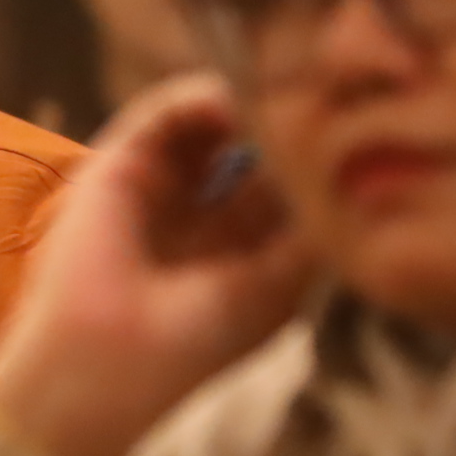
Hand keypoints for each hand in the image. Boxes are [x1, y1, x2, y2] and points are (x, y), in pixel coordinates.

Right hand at [0, 74, 314, 455]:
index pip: (285, 189)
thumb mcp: (278, 288)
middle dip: (283, 126)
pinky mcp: (121, 162)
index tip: (348, 137)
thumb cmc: (196, 339)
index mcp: (238, 254)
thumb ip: (311, 228)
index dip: (313, 163)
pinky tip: (231, 100)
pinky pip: (163, 114)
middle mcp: (200, 216)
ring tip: (278, 96)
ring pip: (209, 126)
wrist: (107, 360)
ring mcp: (160, 186)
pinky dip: (198, 98)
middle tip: (320, 102)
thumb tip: (337, 170)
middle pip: (252, 149)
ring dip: (246, 107)